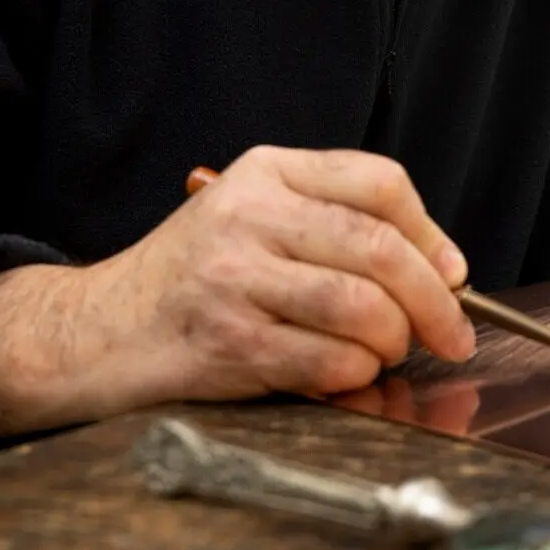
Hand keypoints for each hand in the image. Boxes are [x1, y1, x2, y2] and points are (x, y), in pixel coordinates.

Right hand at [0, 146, 476, 439]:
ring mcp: (233, 276)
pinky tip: (344, 376)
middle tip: (453, 336)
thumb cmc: (191, 282)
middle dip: (435, 303)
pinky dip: (354, 376)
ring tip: (386, 355)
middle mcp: (249, 214)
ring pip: (362, 307)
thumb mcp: (252, 221)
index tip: (453, 273)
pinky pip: (328, 360)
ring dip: (393, 343)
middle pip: (381, 248)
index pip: (379, 182)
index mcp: (265, 173)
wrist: (96, 331)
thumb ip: (333, 228)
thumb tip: (442, 270)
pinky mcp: (227, 341)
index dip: (431, 233)